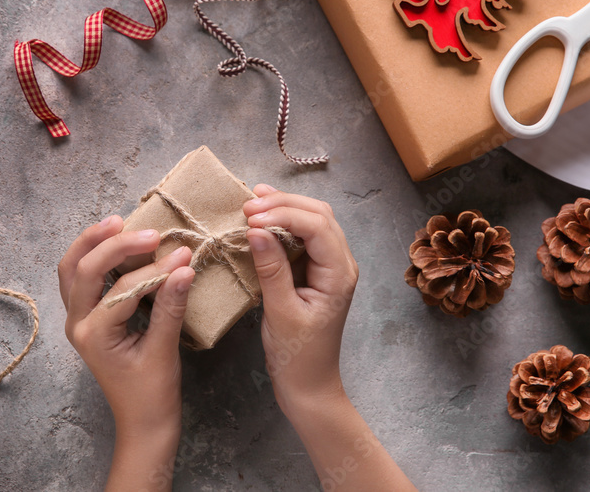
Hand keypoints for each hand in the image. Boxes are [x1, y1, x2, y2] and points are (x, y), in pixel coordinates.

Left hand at [58, 215, 194, 489]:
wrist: (142, 424)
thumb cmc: (152, 396)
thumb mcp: (164, 352)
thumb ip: (170, 307)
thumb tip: (184, 267)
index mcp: (93, 335)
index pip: (121, 288)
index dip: (154, 269)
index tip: (183, 254)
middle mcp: (77, 324)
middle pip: (83, 269)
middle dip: (115, 245)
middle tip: (150, 233)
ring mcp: (78, 320)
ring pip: (71, 270)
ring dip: (92, 243)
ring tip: (118, 221)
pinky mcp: (88, 318)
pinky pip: (80, 279)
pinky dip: (93, 257)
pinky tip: (113, 241)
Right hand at [242, 185, 358, 415]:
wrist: (309, 386)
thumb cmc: (297, 356)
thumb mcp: (280, 313)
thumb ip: (271, 269)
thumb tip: (256, 230)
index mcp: (339, 275)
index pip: (317, 226)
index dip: (284, 214)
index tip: (251, 217)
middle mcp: (341, 264)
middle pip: (319, 215)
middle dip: (284, 204)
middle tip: (248, 204)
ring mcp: (330, 266)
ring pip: (313, 220)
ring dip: (284, 208)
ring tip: (252, 203)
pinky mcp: (316, 271)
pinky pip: (303, 237)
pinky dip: (283, 223)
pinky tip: (261, 220)